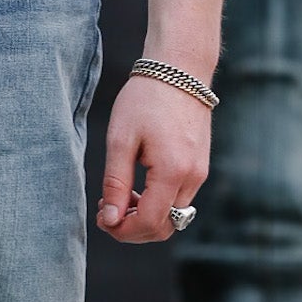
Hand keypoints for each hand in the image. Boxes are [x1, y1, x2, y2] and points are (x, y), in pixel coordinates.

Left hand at [96, 74, 210, 243]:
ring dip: (145, 217)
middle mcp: (193, 178)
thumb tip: (110, 220)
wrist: (179, 70)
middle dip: (133, 229)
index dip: (123, 232)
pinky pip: (179, 200)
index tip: (101, 220)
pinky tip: (137, 187)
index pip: (151, 223)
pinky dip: (157, 203)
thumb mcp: (120, 141)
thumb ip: (115, 184)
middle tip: (107, 211)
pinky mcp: (200, 167)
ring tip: (119, 195)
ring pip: (173, 217)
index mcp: (173, 171)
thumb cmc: (145, 99)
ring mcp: (200, 173)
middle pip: (165, 227)